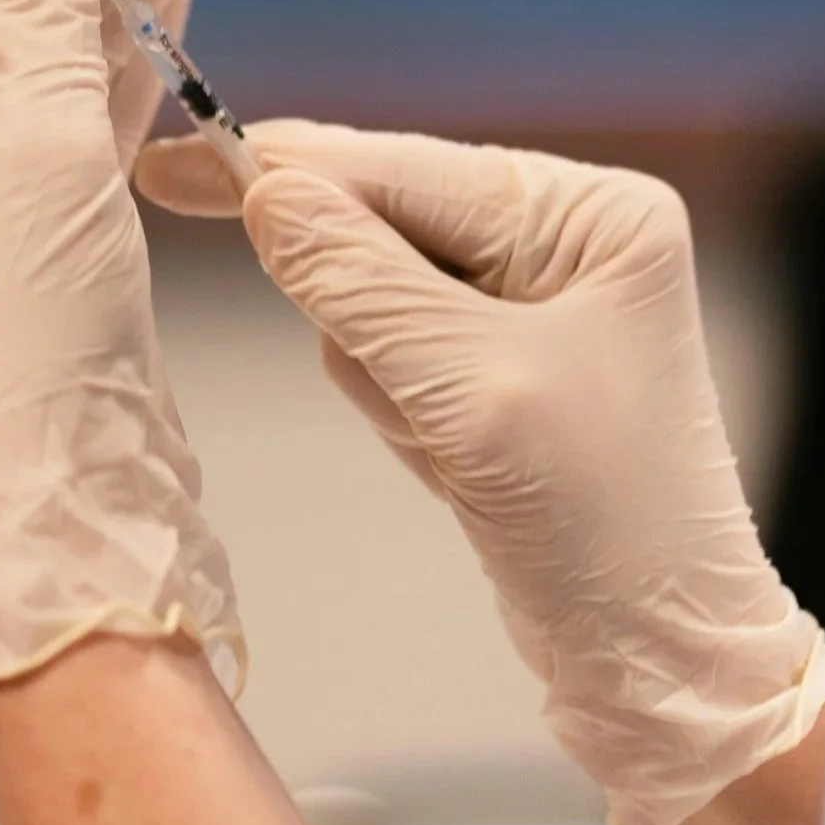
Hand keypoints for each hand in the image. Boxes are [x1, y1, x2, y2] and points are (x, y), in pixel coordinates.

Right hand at [138, 121, 824, 824]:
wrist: (654, 661)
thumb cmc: (602, 522)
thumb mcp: (471, 391)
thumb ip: (358, 282)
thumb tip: (263, 192)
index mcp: (589, 213)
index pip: (401, 168)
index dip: (282, 168)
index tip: (170, 164)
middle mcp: (564, 236)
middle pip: (382, 222)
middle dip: (358, 311)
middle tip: (397, 389)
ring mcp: (532, 299)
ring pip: (371, 294)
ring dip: (382, 375)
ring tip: (452, 449)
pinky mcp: (498, 363)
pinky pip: (393, 352)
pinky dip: (397, 408)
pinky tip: (455, 464)